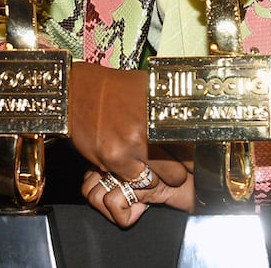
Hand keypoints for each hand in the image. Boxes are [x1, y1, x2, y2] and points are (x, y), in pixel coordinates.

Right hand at [69, 61, 192, 223]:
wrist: (78, 90)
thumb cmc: (113, 89)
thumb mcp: (149, 91)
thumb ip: (168, 111)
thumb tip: (193, 124)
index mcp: (165, 112)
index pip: (193, 148)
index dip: (192, 158)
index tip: (190, 161)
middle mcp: (152, 130)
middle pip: (178, 171)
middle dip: (174, 171)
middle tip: (165, 164)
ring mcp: (133, 146)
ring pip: (156, 181)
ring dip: (153, 177)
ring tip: (144, 163)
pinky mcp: (114, 158)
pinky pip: (134, 181)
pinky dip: (133, 177)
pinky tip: (127, 162)